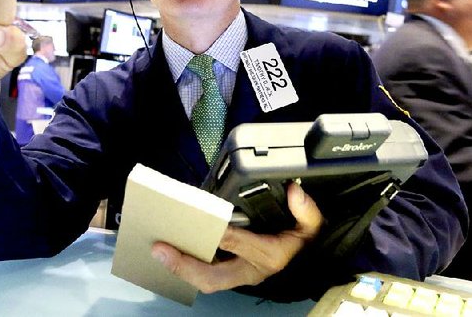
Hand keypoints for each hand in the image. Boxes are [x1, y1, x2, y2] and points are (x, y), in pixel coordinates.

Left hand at [151, 182, 323, 293]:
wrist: (311, 263)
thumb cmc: (305, 241)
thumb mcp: (313, 225)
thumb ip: (306, 209)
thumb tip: (295, 192)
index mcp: (268, 255)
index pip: (236, 243)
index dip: (216, 233)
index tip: (197, 220)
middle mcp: (251, 270)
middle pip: (213, 277)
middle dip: (184, 266)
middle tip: (160, 248)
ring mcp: (241, 275)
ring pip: (207, 280)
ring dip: (181, 268)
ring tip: (158, 250)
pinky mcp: (234, 274)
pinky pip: (207, 274)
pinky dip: (188, 265)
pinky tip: (172, 252)